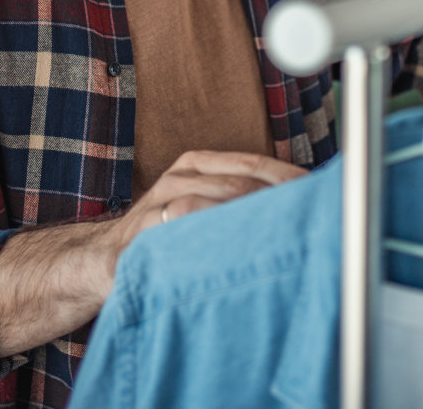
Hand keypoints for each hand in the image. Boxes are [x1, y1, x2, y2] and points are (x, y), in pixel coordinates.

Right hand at [113, 150, 304, 250]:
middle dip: (278, 202)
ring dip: (251, 222)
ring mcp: (157, 206)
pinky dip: (211, 243)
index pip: (252, 163)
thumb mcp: (200, 204)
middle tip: (311, 220)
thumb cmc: (165, 234)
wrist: (104, 259)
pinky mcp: (141, 238)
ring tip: (283, 237)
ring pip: (214, 205)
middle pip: (240, 184)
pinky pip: (181, 236)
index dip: (287, 177)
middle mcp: (178, 178)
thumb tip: (298, 200)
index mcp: (194, 164)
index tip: (318, 194)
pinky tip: (236, 254)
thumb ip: (238, 197)